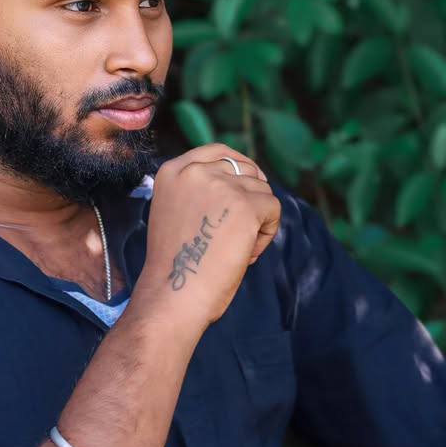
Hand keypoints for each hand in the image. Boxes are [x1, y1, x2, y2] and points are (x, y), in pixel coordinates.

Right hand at [135, 142, 279, 329]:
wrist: (173, 294)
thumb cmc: (176, 267)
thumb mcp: (176, 212)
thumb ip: (199, 192)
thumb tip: (243, 182)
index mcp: (172, 171)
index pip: (218, 152)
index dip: (240, 167)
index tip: (249, 186)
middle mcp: (195, 171)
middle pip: (245, 171)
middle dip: (250, 200)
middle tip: (238, 235)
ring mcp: (221, 185)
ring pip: (262, 192)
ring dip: (258, 221)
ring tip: (237, 251)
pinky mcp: (245, 205)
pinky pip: (273, 210)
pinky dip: (267, 235)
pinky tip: (246, 255)